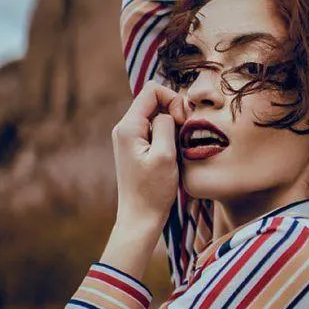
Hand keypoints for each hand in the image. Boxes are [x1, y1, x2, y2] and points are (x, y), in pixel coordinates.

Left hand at [112, 81, 183, 228]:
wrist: (140, 219)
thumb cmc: (153, 191)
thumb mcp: (165, 155)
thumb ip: (166, 124)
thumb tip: (168, 112)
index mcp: (128, 127)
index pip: (152, 90)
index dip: (173, 99)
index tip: (182, 122)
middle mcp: (124, 129)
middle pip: (154, 101)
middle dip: (174, 112)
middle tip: (183, 136)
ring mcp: (129, 139)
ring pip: (156, 116)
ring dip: (172, 127)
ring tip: (177, 149)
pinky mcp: (135, 149)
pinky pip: (154, 130)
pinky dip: (167, 137)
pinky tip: (172, 155)